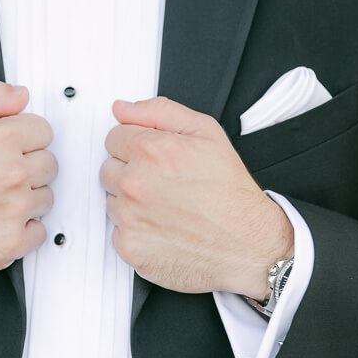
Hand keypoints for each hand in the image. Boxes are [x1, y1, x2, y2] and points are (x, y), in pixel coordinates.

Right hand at [0, 79, 55, 280]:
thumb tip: (20, 96)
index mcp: (1, 139)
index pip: (44, 131)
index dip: (25, 136)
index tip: (9, 146)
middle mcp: (12, 174)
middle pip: (49, 164)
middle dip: (28, 164)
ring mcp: (14, 211)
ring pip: (46, 197)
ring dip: (27, 196)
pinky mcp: (11, 245)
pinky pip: (39, 232)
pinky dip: (23, 228)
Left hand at [100, 96, 293, 297]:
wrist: (250, 244)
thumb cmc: (230, 191)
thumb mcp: (205, 131)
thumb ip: (158, 111)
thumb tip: (122, 108)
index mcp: (150, 151)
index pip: (114, 137)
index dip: (136, 145)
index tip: (155, 158)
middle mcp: (135, 184)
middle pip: (108, 168)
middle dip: (131, 171)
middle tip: (163, 182)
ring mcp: (131, 219)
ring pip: (111, 200)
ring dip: (130, 201)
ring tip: (165, 205)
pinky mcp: (132, 249)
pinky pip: (117, 232)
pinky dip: (135, 230)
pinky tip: (162, 227)